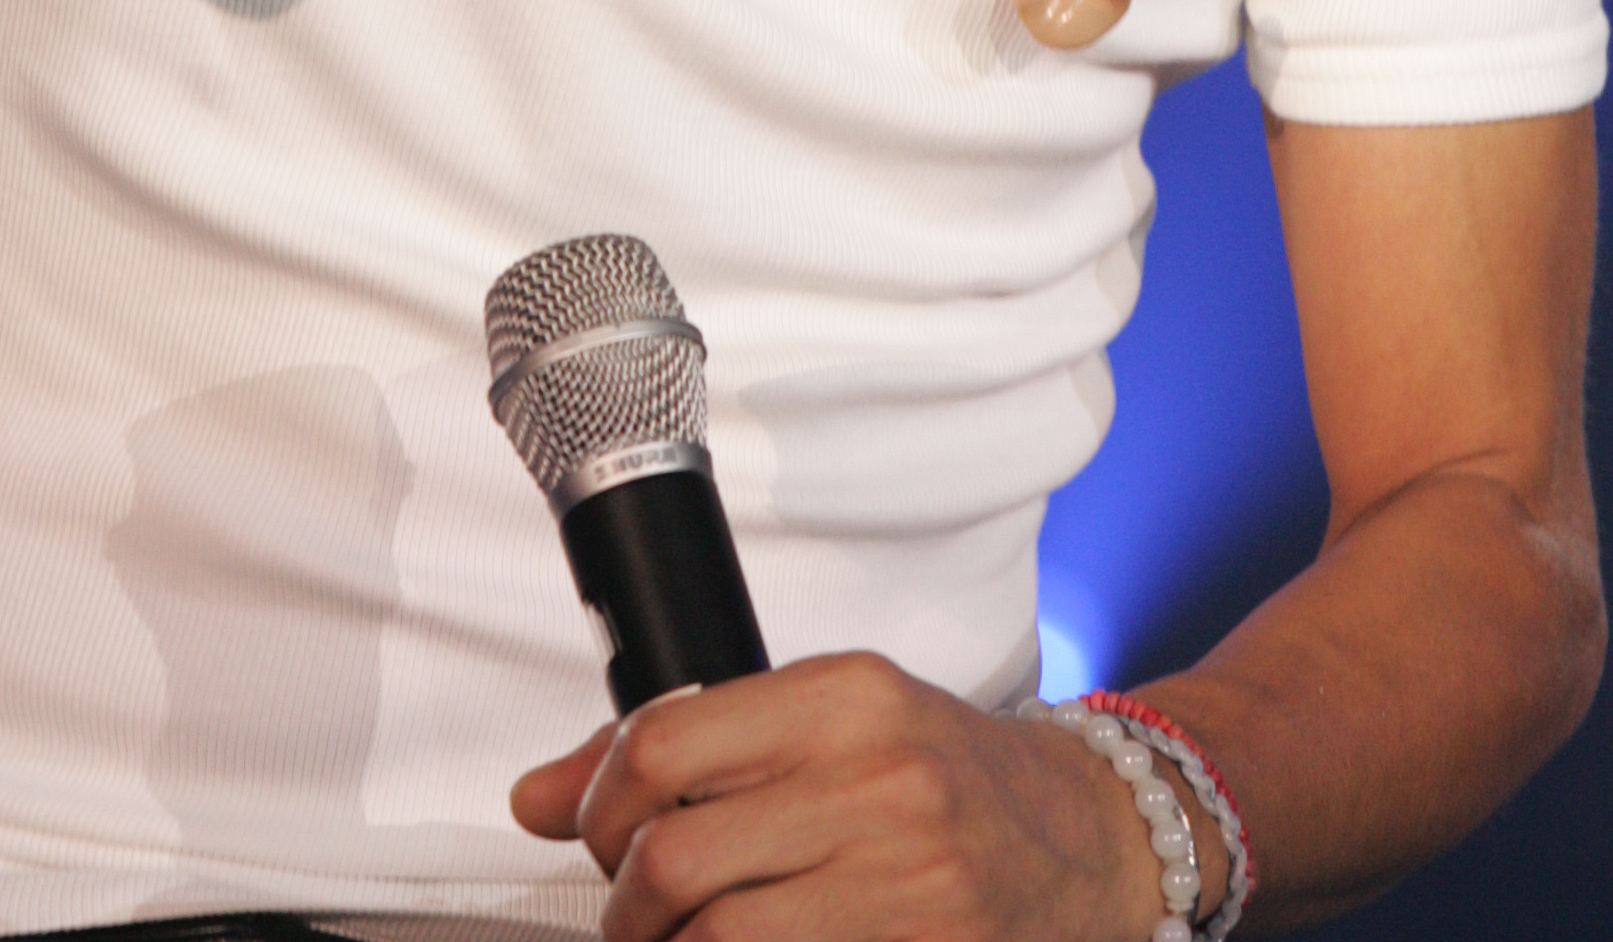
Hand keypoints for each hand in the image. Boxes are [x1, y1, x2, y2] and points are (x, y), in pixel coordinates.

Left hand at [510, 653, 1161, 941]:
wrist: (1081, 837)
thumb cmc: (939, 771)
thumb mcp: (825, 720)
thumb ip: (683, 748)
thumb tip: (532, 798)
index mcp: (843, 695)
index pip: (662, 745)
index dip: (599, 806)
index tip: (600, 833)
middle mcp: (875, 780)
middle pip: (676, 862)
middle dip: (624, 906)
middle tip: (633, 913)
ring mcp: (903, 878)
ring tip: (684, 941)